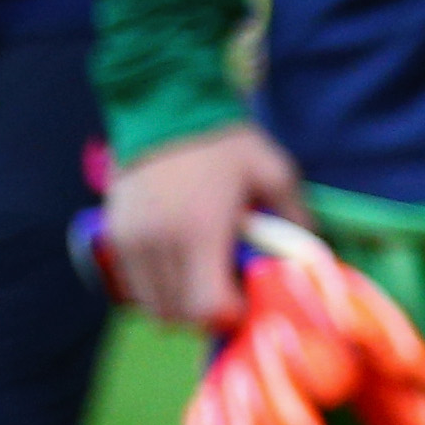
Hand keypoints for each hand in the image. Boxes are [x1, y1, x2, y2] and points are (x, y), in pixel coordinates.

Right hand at [102, 121, 311, 331]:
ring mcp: (129, 242)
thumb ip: (295, 218)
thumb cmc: (225, 143)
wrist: (164, 108)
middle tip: (229, 293)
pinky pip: (132, 286)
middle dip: (206, 315)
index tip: (245, 299)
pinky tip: (178, 269)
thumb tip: (311, 255)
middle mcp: (158, 245)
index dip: (229, 315)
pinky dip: (156, 290)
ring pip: (151, 306)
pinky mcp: (112, 236)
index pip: (205, 308)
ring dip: (179, 305)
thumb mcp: (274, 173)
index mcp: (199, 233)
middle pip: (177, 316)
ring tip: (203, 279)